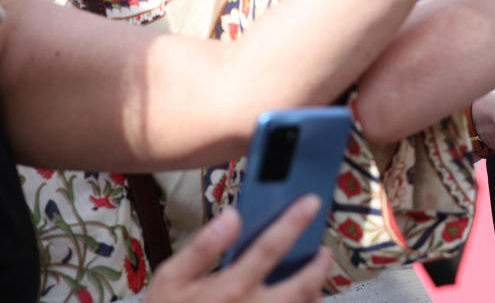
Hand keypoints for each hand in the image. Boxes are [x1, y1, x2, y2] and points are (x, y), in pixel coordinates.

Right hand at [148, 195, 331, 302]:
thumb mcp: (170, 279)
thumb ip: (202, 247)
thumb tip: (232, 216)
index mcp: (231, 288)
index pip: (270, 247)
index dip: (294, 222)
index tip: (310, 203)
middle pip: (302, 287)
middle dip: (319, 267)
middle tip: (323, 253)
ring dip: (314, 295)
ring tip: (315, 280)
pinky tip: (301, 302)